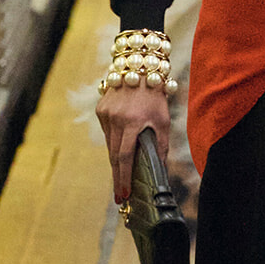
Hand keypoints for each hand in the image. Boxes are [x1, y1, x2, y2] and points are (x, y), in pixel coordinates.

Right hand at [96, 84, 170, 203]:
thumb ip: (160, 146)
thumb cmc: (156, 95)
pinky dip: (114, 143)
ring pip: (109, 145)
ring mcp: (105, 113)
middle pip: (114, 156)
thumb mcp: (164, 120)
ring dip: (116, 161)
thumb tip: (159, 170)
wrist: (140, 67)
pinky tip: (121, 148)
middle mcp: (115, 118)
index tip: (123, 195)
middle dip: (118, 177)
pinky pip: (107, 133)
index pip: (125, 156)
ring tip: (122, 177)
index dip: (124, 178)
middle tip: (120, 196)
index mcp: (132, 121)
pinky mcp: (101, 109)